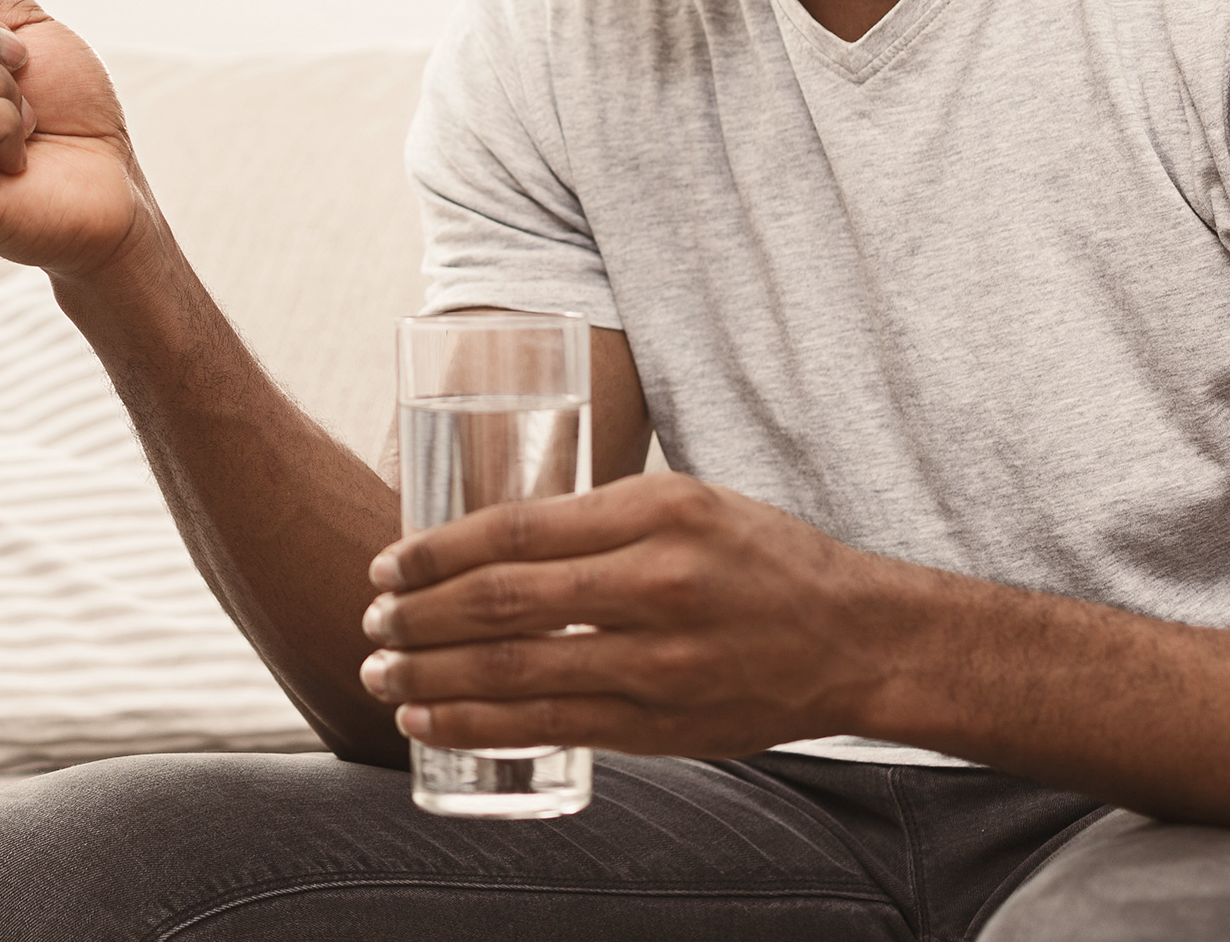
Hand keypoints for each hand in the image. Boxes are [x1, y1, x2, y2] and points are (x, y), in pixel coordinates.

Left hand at [355, 470, 906, 756]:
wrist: (857, 640)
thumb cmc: (761, 558)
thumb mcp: (685, 500)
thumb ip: (597, 518)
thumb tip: (488, 533)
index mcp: (657, 512)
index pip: (517, 530)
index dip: (437, 551)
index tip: (388, 565)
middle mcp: (655, 585)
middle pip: (503, 602)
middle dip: (420, 617)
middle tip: (372, 622)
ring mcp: (658, 663)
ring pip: (516, 671)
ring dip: (432, 679)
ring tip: (382, 677)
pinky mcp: (660, 725)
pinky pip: (550, 727)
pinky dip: (478, 727)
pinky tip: (430, 723)